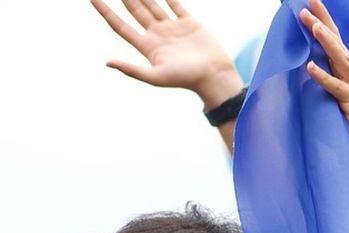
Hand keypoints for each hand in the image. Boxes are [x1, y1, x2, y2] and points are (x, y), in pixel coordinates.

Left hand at [90, 0, 242, 107]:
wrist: (215, 76)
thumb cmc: (186, 80)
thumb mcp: (156, 77)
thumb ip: (132, 69)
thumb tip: (107, 62)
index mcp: (147, 46)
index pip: (119, 25)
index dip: (105, 11)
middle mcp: (157, 34)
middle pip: (134, 10)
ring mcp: (173, 28)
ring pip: (153, 4)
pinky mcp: (190, 23)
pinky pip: (176, 4)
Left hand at [298, 0, 348, 192]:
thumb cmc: (347, 121)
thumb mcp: (335, 94)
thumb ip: (326, 78)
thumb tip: (303, 62)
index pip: (335, 40)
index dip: (324, 20)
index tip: (310, 2)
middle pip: (337, 43)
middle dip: (322, 23)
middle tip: (306, 6)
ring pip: (339, 60)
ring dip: (325, 42)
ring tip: (311, 26)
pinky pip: (335, 88)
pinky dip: (322, 78)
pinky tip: (309, 68)